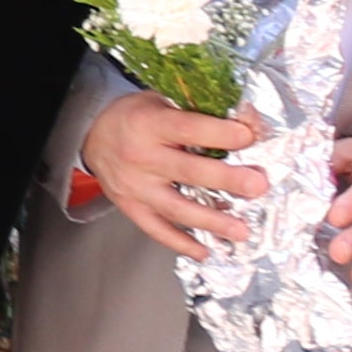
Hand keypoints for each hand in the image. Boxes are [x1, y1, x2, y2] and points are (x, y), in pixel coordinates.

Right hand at [82, 86, 263, 254]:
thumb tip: (248, 122)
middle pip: (188, 171)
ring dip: (211, 221)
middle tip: (257, 185)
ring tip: (241, 231)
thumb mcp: (164, 99)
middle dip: (226, 180)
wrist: (93, 134)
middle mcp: (141, 156)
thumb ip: (199, 111)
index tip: (248, 136)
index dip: (219, 133)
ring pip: (176, 208)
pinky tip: (205, 251)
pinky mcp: (130, 207)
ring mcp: (135, 186)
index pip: (188, 129)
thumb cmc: (137, 115)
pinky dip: (181, 243)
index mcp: (150, 123)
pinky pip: (156, 229)